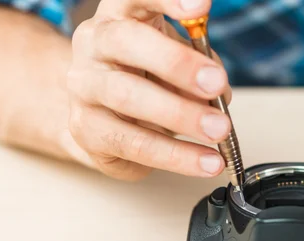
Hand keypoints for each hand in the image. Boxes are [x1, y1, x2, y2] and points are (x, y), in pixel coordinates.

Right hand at [66, 0, 231, 179]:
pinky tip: (205, 161)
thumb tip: (220, 93)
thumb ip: (199, 67)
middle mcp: (94, 44)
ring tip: (219, 130)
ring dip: (181, 115)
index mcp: (120, 16)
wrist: (101, 119)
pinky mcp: (86, 129)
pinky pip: (133, 143)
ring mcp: (84, 87)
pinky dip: (175, 155)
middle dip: (177, 63)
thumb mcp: (175, 64)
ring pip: (128, 97)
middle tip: (216, 84)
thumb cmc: (145, 81)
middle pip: (127, 43)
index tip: (202, 6)